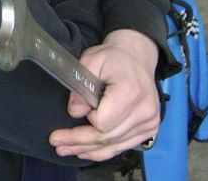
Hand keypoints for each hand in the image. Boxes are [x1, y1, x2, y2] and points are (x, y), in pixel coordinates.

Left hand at [49, 29, 160, 160]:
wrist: (136, 56)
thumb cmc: (113, 57)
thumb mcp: (91, 61)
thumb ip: (81, 87)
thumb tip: (74, 112)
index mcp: (130, 93)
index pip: (103, 123)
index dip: (88, 119)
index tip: (81, 107)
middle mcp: (144, 112)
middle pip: (107, 138)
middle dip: (79, 142)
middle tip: (57, 142)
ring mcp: (149, 122)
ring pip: (114, 146)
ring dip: (88, 150)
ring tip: (66, 149)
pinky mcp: (150, 128)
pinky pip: (124, 146)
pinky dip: (104, 150)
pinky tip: (86, 151)